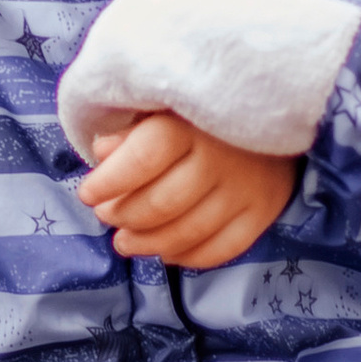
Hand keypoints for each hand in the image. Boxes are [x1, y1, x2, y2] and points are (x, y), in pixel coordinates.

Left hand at [77, 110, 295, 269]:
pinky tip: (166, 251)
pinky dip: (188, 256)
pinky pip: (222, 248)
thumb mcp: (163, 105)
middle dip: (124, 216)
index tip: (88, 193)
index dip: (109, 182)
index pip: (144, 158)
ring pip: (189, 232)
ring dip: (148, 243)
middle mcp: (222, 158)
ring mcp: (247, 189)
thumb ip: (131, 128)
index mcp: (190, 124)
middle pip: (163, 203)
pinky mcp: (264, 212)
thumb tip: (102, 153)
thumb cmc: (201, 112)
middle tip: (106, 215)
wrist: (272, 109)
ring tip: (125, 241)